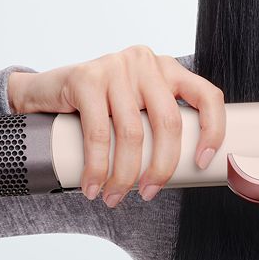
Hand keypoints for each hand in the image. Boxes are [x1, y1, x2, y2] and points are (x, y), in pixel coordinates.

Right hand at [7, 45, 224, 205]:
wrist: (45, 91)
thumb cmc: (100, 108)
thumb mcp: (137, 107)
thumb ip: (157, 123)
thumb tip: (184, 172)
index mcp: (169, 70)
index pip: (207, 96)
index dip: (213, 131)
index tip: (201, 164)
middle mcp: (147, 63)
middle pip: (169, 122)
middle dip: (162, 167)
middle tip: (148, 193)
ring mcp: (117, 67)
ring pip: (132, 133)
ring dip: (124, 175)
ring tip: (114, 196)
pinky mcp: (87, 77)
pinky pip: (98, 133)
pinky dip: (97, 167)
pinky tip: (93, 186)